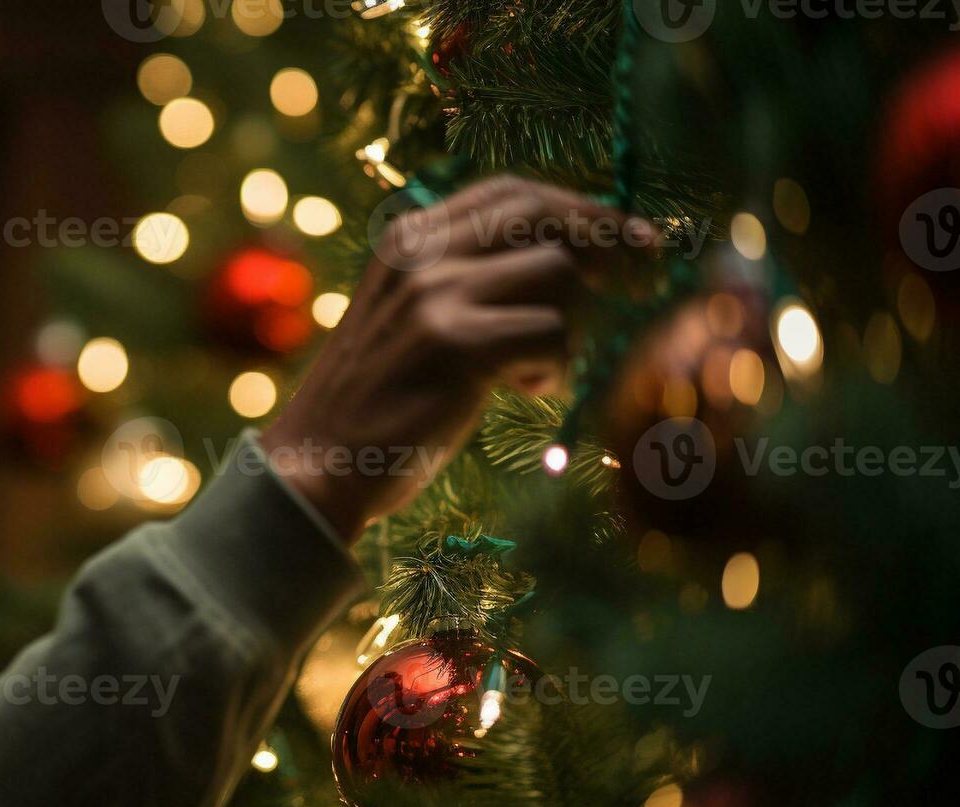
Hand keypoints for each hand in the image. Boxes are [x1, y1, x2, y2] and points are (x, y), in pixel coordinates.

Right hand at [259, 176, 658, 540]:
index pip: (512, 192)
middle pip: (543, 214)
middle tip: (639, 287)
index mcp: (409, 237)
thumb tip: (575, 255)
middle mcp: (420, 252)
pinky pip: (552, 335)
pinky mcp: (455, 343)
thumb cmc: (381, 399)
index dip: (583, 209)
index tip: (634, 238)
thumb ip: (470, 275)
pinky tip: (522, 391)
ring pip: (559, 275)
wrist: (320, 462)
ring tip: (532, 371)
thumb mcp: (415, 314)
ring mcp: (435, 294)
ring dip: (571, 328)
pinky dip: (555, 370)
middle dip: (607, 244)